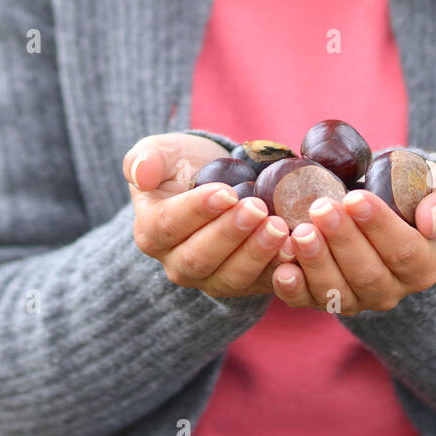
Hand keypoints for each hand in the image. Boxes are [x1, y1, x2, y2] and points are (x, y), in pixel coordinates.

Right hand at [123, 132, 290, 298]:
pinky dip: (279, 269)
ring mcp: (212, 278)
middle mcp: (177, 263)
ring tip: (278, 227)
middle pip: (199, 258)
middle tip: (256, 209)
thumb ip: (145, 158)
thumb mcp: (163, 152)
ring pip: (231, 276)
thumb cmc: (184, 165)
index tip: (225, 192)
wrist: (219, 180)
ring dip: (256, 253)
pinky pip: (261, 283)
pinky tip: (295, 248)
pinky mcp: (245, 283)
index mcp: (151, 232)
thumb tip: (140, 174)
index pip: (169, 226)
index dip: (197, 210)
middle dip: (230, 234)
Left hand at [270, 162, 435, 313]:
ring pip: (337, 291)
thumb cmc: (413, 193)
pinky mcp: (324, 299)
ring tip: (301, 232)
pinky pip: (307, 300)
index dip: (379, 227)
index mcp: (422, 266)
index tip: (355, 199)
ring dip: (316, 263)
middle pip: (368, 273)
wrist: (382, 201)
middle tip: (321, 207)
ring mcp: (356, 299)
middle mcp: (391, 290)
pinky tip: (282, 269)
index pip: (403, 251)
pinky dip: (293, 288)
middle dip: (342, 241)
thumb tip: (432, 222)